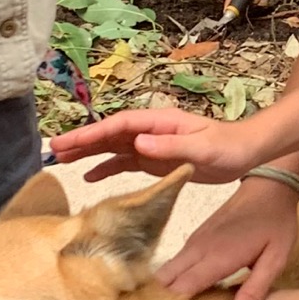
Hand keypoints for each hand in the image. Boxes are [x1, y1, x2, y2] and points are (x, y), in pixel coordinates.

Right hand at [47, 104, 249, 181]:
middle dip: (81, 141)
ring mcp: (151, 145)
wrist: (245, 153)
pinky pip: (124, 163)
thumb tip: (136, 143)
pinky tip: (89, 177)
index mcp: (158, 122)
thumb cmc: (227, 146)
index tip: (67, 141)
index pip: (117, 125)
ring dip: (88, 154)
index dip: (91, 133)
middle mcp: (150, 131)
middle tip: (52, 150)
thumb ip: (169, 146)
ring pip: (112, 148)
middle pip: (108, 134)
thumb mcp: (201, 148)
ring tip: (61, 162)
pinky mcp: (155, 161)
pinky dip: (106, 168)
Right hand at [157, 175, 298, 299]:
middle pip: (164, 282)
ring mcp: (193, 242)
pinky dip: (171, 283)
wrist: (268, 186)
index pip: (181, 289)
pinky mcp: (194, 240)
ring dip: (163, 295)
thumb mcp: (275, 260)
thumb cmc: (276, 224)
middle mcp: (198, 249)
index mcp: (217, 257)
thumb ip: (255, 290)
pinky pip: (174, 265)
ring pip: (165, 273)